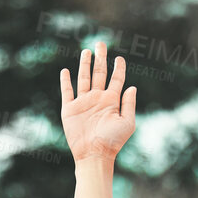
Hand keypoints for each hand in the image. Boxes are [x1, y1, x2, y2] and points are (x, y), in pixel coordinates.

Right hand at [60, 42, 135, 162]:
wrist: (94, 154)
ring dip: (85, 64)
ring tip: (86, 51)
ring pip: (84, 78)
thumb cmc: (113, 142)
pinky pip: (67, 92)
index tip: (119, 58)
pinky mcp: (70, 109)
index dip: (118, 67)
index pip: (116, 79)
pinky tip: (65, 71)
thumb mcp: (128, 123)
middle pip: (99, 73)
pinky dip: (65, 81)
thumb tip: (132, 87)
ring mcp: (83, 103)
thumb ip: (129, 104)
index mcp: (112, 100)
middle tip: (101, 43)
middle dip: (100, 58)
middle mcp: (97, 98)